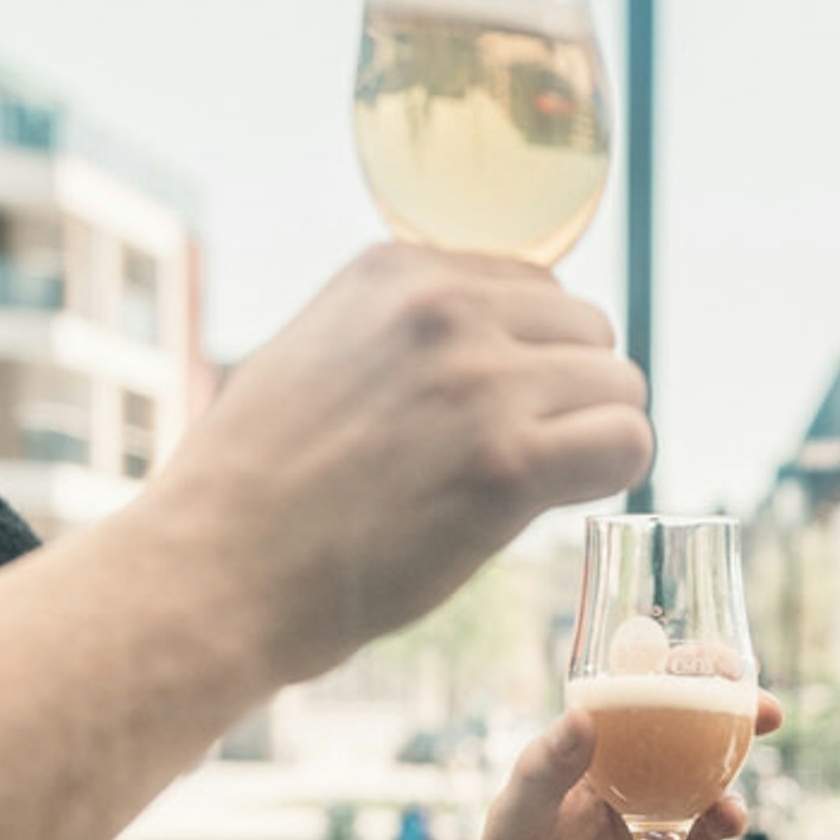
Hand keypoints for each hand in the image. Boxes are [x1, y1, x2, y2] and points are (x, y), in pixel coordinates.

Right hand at [138, 247, 654, 683]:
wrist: (214, 569)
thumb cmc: (256, 486)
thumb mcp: (316, 354)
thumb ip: (399, 331)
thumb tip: (489, 337)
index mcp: (396, 270)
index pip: (535, 287)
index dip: (531, 357)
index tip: (494, 411)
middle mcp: (444, 308)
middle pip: (589, 332)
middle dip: (570, 395)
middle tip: (520, 457)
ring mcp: (479, 383)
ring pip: (620, 386)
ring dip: (593, 437)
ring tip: (532, 484)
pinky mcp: (507, 465)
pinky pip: (625, 445)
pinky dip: (608, 476)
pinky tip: (557, 502)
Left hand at [422, 703, 774, 839]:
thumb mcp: (514, 829)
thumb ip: (545, 772)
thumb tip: (586, 714)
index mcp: (589, 775)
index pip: (642, 712)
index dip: (684, 683)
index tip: (723, 666)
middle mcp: (626, 808)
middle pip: (693, 757)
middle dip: (734, 735)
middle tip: (766, 719)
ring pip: (711, 817)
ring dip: (730, 810)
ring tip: (728, 819)